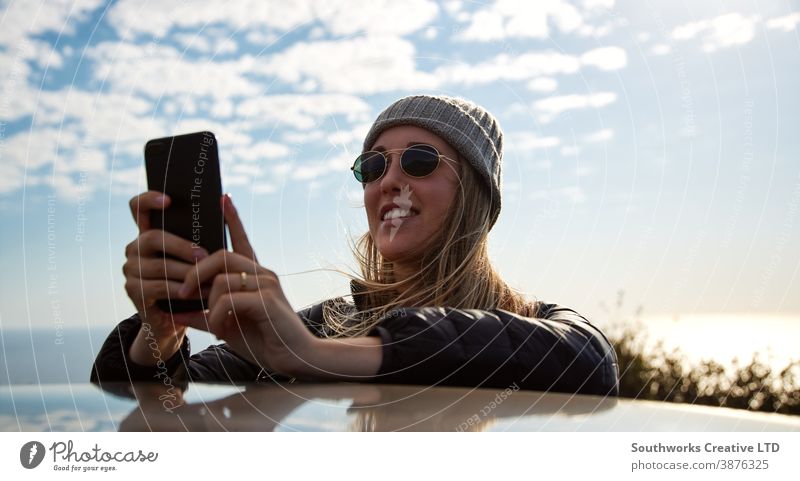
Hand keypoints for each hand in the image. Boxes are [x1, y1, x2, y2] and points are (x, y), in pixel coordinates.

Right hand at [123, 192, 212, 365]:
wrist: (184, 315)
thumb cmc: (198, 278)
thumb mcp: (203, 254)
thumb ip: (207, 230)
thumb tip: (225, 199)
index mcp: (150, 232)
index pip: (138, 207)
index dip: (148, 200)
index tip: (169, 200)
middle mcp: (135, 247)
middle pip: (152, 237)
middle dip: (181, 246)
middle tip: (204, 255)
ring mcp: (131, 268)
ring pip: (158, 265)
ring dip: (186, 273)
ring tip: (209, 279)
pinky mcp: (133, 290)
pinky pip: (157, 287)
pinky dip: (180, 290)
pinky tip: (196, 294)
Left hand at [176, 195, 317, 375]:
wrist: (294, 358)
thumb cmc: (262, 341)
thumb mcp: (225, 325)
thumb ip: (201, 314)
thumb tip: (172, 309)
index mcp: (255, 276)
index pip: (242, 240)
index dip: (232, 219)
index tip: (223, 197)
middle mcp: (262, 274)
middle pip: (220, 256)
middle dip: (195, 273)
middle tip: (184, 294)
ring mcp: (267, 284)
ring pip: (221, 278)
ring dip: (208, 304)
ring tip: (213, 325)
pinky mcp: (267, 300)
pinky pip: (228, 300)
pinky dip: (217, 317)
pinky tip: (222, 331)